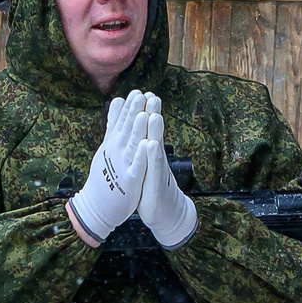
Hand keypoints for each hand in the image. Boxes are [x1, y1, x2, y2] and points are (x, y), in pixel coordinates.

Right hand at [68, 91, 152, 242]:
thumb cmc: (106, 175)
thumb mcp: (109, 146)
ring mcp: (123, 165)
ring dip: (137, 130)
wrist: (98, 207)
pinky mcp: (130, 181)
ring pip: (132, 145)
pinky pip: (137, 167)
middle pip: (127, 129)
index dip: (129, 107)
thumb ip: (114, 123)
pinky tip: (146, 145)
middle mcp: (117, 152)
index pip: (122, 121)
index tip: (137, 91)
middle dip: (134, 113)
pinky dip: (140, 156)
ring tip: (143, 114)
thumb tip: (117, 100)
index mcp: (114, 143)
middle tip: (140, 95)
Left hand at [132, 95, 197, 248]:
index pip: (145, 128)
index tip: (140, 91)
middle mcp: (154, 157)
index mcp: (147, 151)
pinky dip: (152, 156)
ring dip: (155, 131)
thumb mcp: (142, 161)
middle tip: (152, 94)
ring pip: (155, 146)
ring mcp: (156, 169)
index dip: (142, 111)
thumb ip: (140, 143)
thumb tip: (137, 126)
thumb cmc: (149, 183)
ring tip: (154, 115)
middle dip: (151, 113)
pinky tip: (151, 145)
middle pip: (152, 132)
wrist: (164, 211)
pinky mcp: (155, 183)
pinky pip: (153, 167)